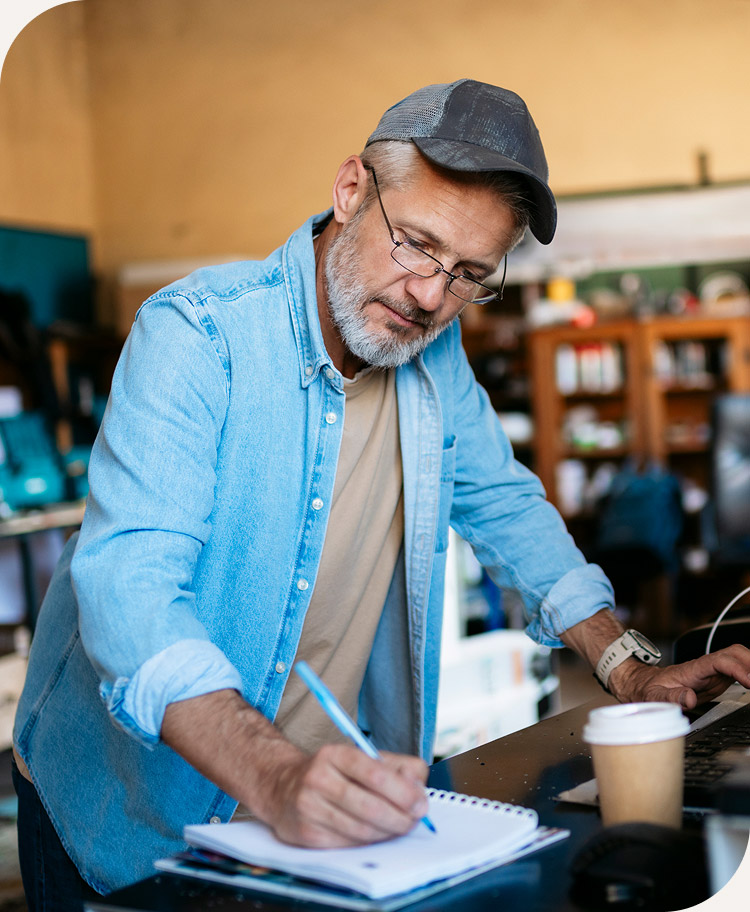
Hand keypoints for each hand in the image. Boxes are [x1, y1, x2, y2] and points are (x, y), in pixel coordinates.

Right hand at [264, 744, 429, 847]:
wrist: (282, 786)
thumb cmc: (333, 773)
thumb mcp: (363, 758)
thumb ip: (397, 767)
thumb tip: (418, 787)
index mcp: (335, 754)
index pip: (375, 774)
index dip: (403, 792)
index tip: (421, 804)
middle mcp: (318, 778)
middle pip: (369, 806)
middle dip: (400, 818)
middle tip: (414, 822)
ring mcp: (309, 807)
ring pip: (360, 830)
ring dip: (387, 833)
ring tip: (398, 828)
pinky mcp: (305, 833)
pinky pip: (347, 845)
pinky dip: (368, 843)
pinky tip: (375, 835)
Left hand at [609, 644, 749, 708]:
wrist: (642, 684)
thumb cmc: (648, 688)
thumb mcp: (653, 696)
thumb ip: (670, 698)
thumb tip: (689, 699)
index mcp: (692, 669)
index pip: (719, 662)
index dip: (737, 669)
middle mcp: (705, 667)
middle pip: (734, 653)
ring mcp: (712, 672)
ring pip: (738, 659)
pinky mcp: (715, 679)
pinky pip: (737, 671)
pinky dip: (748, 673)